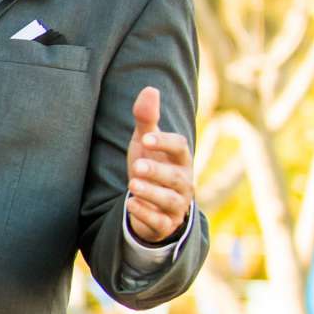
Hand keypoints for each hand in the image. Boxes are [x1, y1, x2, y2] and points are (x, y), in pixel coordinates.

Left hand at [125, 87, 193, 244]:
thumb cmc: (151, 166)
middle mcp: (183, 182)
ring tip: (132, 185)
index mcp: (180, 159)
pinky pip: (160, 222)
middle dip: (157, 172)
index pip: (180, 147)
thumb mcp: (145, 143)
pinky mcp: (165, 224)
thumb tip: (150, 89)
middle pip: (176, 177)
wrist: (151, 204)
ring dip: (151, 193)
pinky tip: (131, 205)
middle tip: (137, 167)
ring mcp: (176, 205)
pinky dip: (146, 215)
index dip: (164, 142)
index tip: (145, 137)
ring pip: (170, 201)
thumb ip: (146, 119)